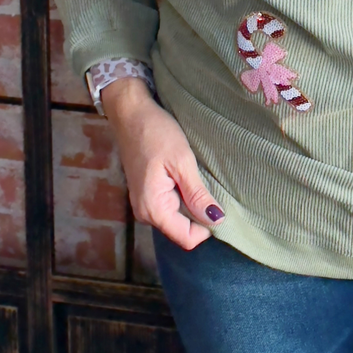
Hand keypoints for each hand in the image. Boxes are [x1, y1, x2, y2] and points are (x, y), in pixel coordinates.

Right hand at [101, 76, 224, 249]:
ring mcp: (145, 205)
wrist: (131, 113)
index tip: (221, 205)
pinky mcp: (148, 195)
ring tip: (201, 180)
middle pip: (183, 230)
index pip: (188, 239)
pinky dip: (185, 197)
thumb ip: (197, 194)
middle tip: (213, 187)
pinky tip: (190, 178)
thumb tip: (216, 220)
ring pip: (179, 218)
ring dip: (194, 205)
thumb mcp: (181, 161)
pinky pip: (172, 207)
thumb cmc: (155, 132)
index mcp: (153, 209)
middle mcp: (146, 213)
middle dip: (201, 215)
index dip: (208, 227)